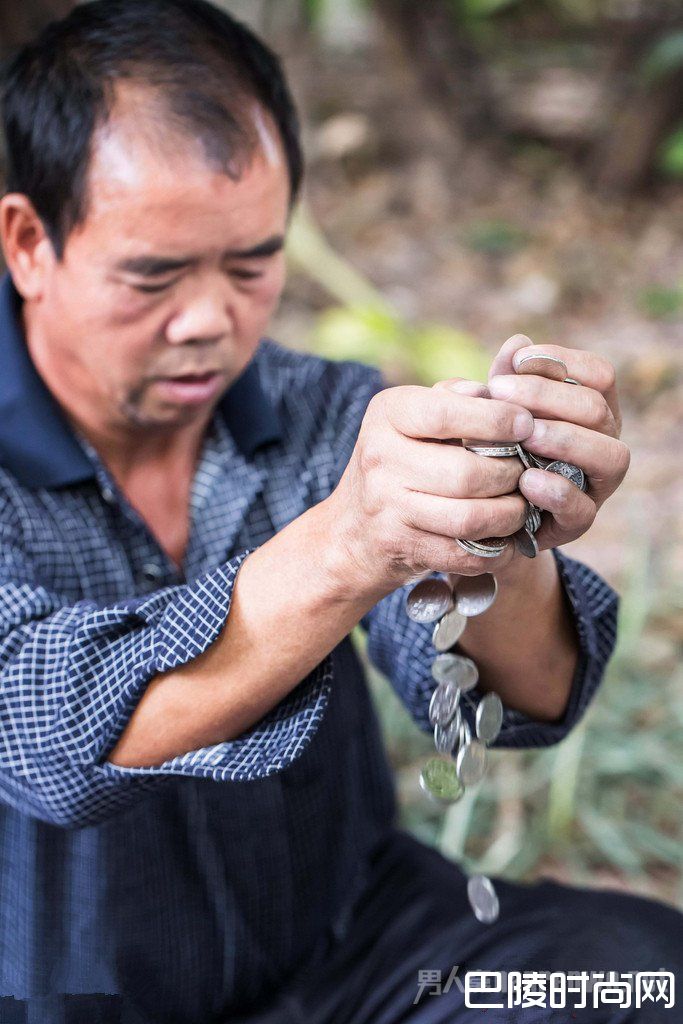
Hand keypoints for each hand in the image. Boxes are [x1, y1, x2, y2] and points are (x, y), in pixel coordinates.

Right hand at [330, 379, 534, 597]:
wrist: (352, 529)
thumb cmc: (402, 458)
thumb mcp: (416, 416)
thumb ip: (462, 393)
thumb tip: (517, 352)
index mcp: (387, 413)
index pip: (445, 413)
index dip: (495, 419)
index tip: (527, 423)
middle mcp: (380, 458)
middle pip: (466, 473)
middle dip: (511, 475)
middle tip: (529, 472)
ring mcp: (386, 507)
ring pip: (469, 517)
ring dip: (509, 515)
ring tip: (523, 504)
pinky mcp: (399, 545)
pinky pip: (462, 553)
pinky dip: (494, 548)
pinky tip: (506, 536)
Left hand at [487, 334, 629, 551]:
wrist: (482, 510)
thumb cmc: (494, 447)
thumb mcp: (495, 411)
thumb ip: (506, 380)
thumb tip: (517, 342)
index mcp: (591, 409)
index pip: (599, 374)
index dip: (564, 362)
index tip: (518, 361)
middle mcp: (604, 442)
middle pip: (598, 409)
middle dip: (548, 396)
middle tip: (500, 391)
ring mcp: (597, 484)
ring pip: (610, 455)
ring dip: (566, 440)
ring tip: (526, 435)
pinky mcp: (578, 522)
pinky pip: (583, 508)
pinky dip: (557, 491)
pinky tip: (526, 480)